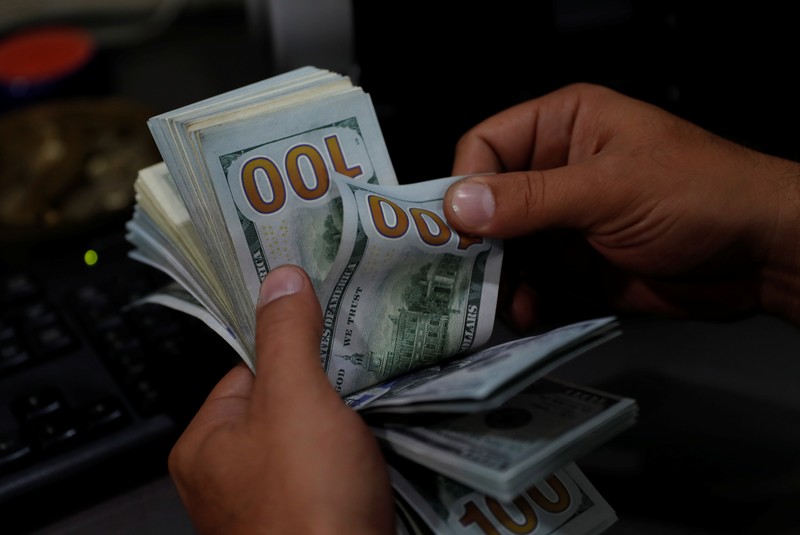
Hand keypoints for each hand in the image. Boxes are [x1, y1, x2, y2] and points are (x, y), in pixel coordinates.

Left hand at [168, 265, 394, 533]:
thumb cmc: (307, 496)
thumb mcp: (295, 397)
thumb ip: (287, 334)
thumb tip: (280, 277)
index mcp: (205, 444)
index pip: (248, 371)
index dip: (292, 350)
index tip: (331, 332)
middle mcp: (226, 479)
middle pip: (283, 405)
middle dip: (325, 389)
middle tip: (363, 370)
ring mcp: (266, 507)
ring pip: (311, 441)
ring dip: (345, 425)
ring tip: (376, 410)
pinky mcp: (306, 524)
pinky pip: (329, 475)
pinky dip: (353, 461)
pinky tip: (378, 452)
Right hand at [444, 83, 799, 329]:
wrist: (760, 257)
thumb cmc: (700, 194)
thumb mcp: (610, 189)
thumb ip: (531, 199)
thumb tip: (458, 204)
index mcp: (563, 127)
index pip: (486, 146)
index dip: (464, 183)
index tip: (454, 227)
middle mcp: (556, 171)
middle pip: (489, 204)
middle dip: (478, 242)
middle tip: (466, 276)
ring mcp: (566, 222)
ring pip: (505, 249)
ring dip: (501, 278)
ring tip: (506, 301)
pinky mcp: (577, 264)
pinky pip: (532, 281)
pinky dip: (526, 299)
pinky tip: (530, 311)